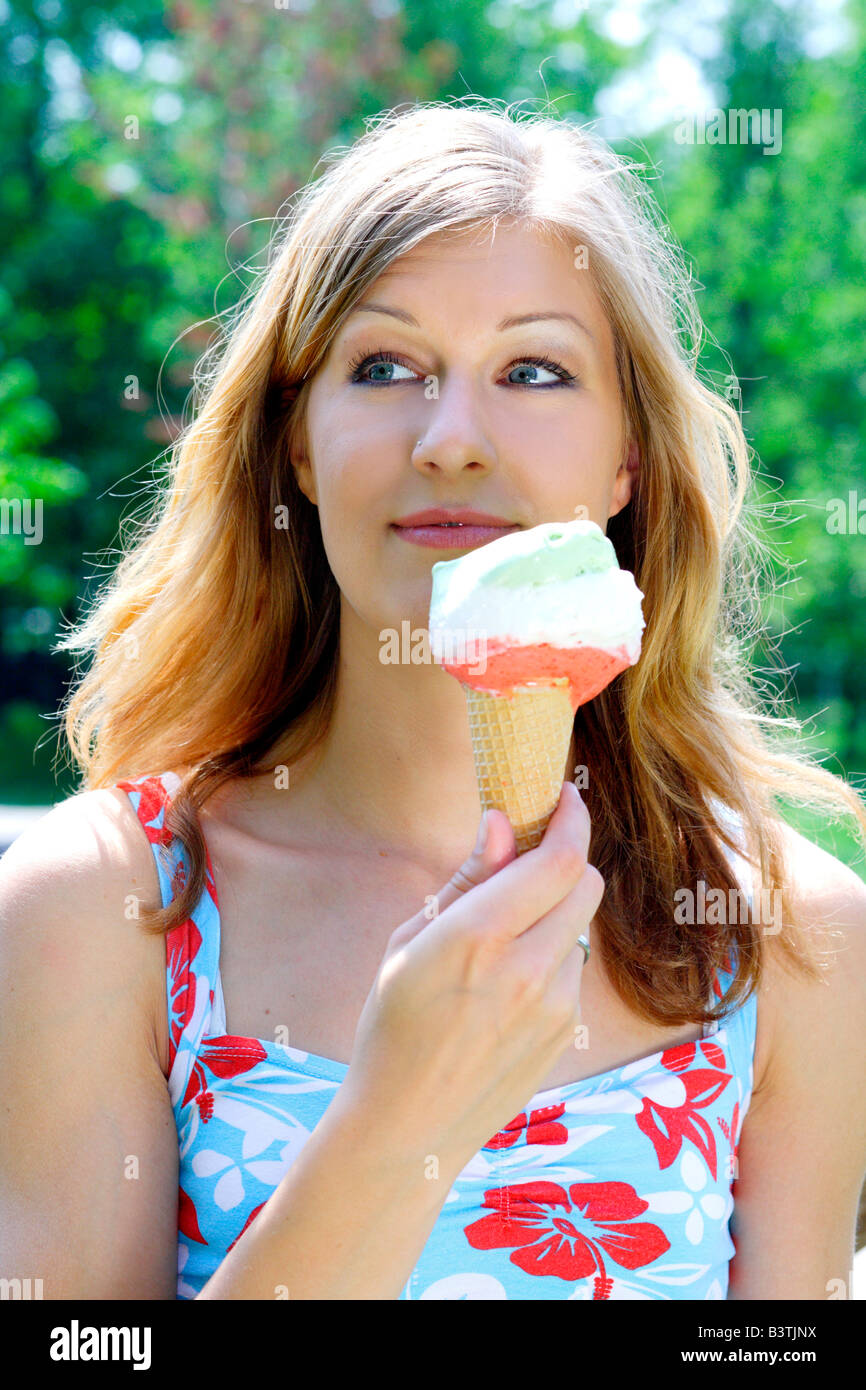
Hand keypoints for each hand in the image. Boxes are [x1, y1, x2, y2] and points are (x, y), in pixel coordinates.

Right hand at [337, 781, 602, 1177]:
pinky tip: (508, 983)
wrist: (407, 1124)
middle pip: (585, 883)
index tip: (565, 797)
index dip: (572, 819)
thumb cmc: (392, 1024)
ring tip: (505, 938)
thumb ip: (467, 879)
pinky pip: (573, 968)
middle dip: (566, 859)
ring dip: (555, 912)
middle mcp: (526, 970)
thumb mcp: (410, 941)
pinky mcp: (567, 1032)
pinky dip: (552, 955)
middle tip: (534, 856)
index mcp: (476, 937)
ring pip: (581, 925)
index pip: (557, 860)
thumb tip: (500, 821)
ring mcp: (554, 1006)